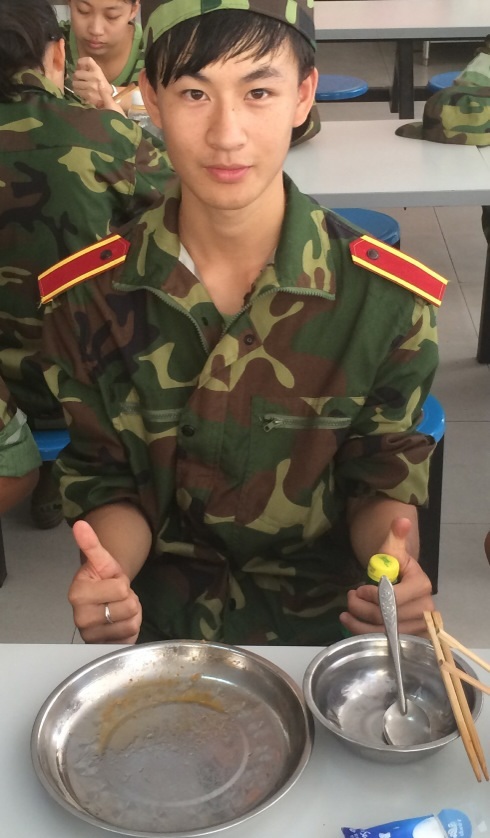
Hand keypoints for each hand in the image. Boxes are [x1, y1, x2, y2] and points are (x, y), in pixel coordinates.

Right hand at [69, 520, 141, 642]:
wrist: (104, 599)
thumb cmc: (103, 578)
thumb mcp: (101, 560)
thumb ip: (91, 543)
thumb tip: (80, 523)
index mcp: (77, 595)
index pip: (120, 588)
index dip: (121, 583)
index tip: (111, 582)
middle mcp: (81, 619)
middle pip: (128, 606)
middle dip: (128, 598)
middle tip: (116, 597)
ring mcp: (92, 637)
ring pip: (132, 622)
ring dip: (132, 613)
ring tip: (119, 608)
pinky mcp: (105, 648)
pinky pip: (132, 636)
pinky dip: (132, 628)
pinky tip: (120, 623)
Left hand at [72, 56, 109, 106]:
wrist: (109, 98)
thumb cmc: (102, 85)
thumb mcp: (98, 74)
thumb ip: (88, 68)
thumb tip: (77, 67)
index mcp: (98, 70)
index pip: (88, 60)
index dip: (81, 61)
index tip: (79, 65)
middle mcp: (95, 77)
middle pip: (77, 73)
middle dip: (76, 77)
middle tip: (79, 79)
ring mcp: (91, 86)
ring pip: (75, 83)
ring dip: (76, 85)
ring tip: (80, 86)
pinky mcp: (89, 95)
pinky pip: (77, 91)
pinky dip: (78, 91)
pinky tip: (82, 91)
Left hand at [339, 517, 433, 636]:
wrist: (403, 585)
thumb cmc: (396, 568)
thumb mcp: (393, 551)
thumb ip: (395, 538)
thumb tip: (401, 520)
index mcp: (422, 586)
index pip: (392, 597)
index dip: (371, 595)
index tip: (358, 588)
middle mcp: (425, 610)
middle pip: (385, 617)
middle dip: (360, 608)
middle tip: (348, 598)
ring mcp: (418, 628)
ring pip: (382, 632)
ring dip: (357, 623)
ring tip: (345, 613)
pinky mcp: (410, 640)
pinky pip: (384, 642)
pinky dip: (363, 634)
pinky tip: (351, 625)